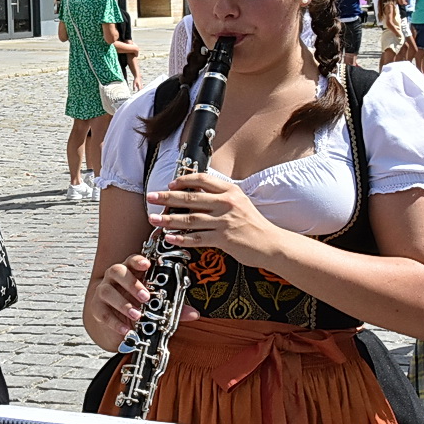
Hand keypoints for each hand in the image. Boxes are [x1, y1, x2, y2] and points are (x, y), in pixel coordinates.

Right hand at [85, 253, 199, 352]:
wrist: (116, 322)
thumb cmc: (137, 307)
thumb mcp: (157, 307)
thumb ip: (174, 309)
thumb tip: (193, 314)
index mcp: (131, 272)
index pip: (132, 260)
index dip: (138, 260)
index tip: (147, 264)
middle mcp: (115, 278)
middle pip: (117, 271)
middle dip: (132, 283)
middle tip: (145, 296)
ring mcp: (103, 291)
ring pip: (107, 290)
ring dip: (123, 303)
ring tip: (137, 315)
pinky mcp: (97, 308)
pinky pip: (102, 312)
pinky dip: (115, 322)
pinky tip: (126, 330)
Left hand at [146, 171, 277, 266]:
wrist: (271, 244)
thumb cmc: (253, 224)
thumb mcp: (239, 202)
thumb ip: (219, 197)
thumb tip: (194, 195)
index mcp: (230, 191)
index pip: (203, 179)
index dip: (183, 180)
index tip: (170, 184)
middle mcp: (227, 203)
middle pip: (191, 197)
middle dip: (167, 197)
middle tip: (152, 197)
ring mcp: (225, 221)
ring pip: (190, 218)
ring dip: (169, 219)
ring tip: (154, 220)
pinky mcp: (224, 239)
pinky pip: (197, 238)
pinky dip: (181, 238)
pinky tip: (169, 238)